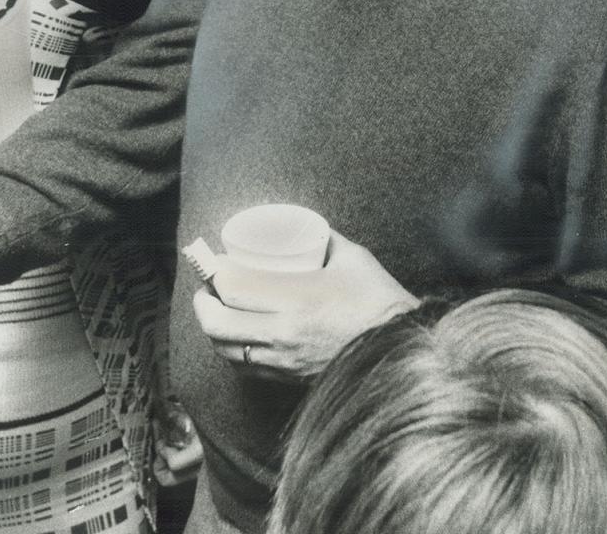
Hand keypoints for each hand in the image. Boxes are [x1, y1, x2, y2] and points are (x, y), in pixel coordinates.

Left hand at [191, 233, 419, 380]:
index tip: (214, 261)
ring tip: (216, 311)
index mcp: (298, 298)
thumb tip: (307, 227)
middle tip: (207, 286)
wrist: (402, 348)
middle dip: (204, 302)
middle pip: (219, 322)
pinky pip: (245, 368)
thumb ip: (327, 239)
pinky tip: (235, 338)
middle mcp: (284, 332)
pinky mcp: (290, 378)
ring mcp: (285, 360)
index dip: (215, 274)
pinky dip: (231, 352)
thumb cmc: (379, 301)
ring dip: (213, 329)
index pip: (234, 288)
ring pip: (226, 350)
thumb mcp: (353, 258)